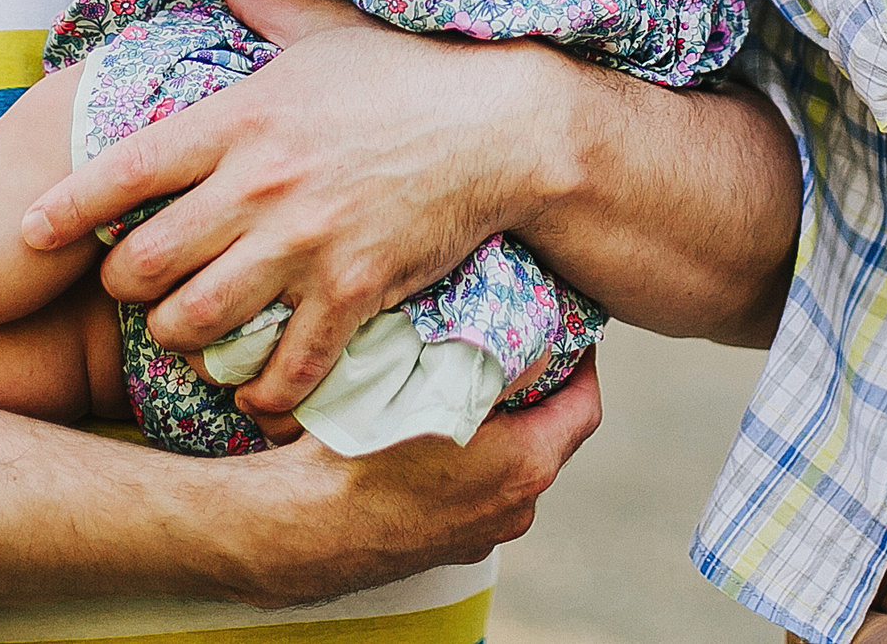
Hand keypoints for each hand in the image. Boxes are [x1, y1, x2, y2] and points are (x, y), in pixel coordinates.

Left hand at [21, 0, 557, 414]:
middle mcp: (261, 186)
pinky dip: (260, 391)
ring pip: (197, 322)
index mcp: (243, 118)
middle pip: (145, 264)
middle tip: (126, 289)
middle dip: (121, 287)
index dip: (67, 208)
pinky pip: (284, 366)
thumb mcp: (328, 29)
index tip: (29, 232)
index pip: (126, 168)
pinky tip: (253, 392)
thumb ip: (263, 1)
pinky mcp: (354, 292)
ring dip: (179, 339)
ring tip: (182, 336)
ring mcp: (306, 245)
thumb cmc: (413, 73)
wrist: (505, 126)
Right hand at [249, 352, 600, 605]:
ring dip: (505, 432)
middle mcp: (515, 508)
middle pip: (550, 439)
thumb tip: (526, 339)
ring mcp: (484, 534)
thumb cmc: (360, 453)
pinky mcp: (450, 548)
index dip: (582, 366)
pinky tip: (437, 438)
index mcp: (525, 465)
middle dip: (540, 396)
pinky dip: (473, 465)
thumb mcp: (431, 387)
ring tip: (475, 390)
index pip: (583, 407)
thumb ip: (489, 362)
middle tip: (522, 353)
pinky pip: (477, 496)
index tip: (571, 338)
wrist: (302, 528)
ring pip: (512, 470)